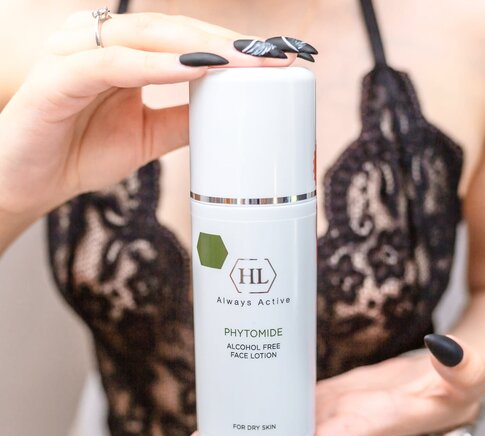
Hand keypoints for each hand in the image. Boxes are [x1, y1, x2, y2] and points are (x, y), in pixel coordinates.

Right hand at [0, 11, 297, 218]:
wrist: (31, 181)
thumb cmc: (82, 153)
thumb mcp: (147, 137)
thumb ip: (182, 119)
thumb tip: (226, 111)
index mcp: (124, 53)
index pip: (185, 39)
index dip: (231, 47)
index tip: (275, 58)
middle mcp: (102, 42)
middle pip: (174, 29)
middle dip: (227, 43)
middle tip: (273, 54)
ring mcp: (78, 54)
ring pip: (147, 37)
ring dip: (199, 48)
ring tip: (245, 61)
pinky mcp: (57, 76)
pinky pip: (113, 64)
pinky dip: (154, 66)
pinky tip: (193, 70)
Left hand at [171, 335, 484, 435]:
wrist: (439, 383)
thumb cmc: (453, 388)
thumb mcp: (463, 380)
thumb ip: (457, 370)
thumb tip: (441, 348)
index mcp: (362, 427)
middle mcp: (336, 426)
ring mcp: (325, 410)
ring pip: (274, 427)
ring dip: (236, 435)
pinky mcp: (320, 393)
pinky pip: (281, 404)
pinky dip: (255, 410)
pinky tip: (230, 409)